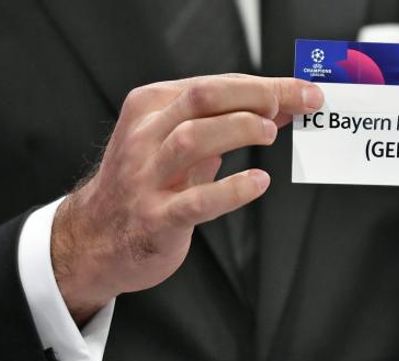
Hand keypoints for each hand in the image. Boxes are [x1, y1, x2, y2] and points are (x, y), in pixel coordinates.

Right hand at [51, 74, 323, 323]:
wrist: (96, 237)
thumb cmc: (147, 182)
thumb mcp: (179, 142)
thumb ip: (226, 122)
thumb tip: (282, 105)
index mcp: (151, 108)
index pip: (212, 85)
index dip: (263, 85)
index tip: (302, 91)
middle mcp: (145, 137)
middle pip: (202, 99)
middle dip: (256, 97)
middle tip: (292, 106)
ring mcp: (147, 177)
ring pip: (192, 138)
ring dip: (239, 129)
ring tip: (270, 133)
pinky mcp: (156, 218)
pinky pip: (197, 201)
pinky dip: (233, 189)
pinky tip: (258, 181)